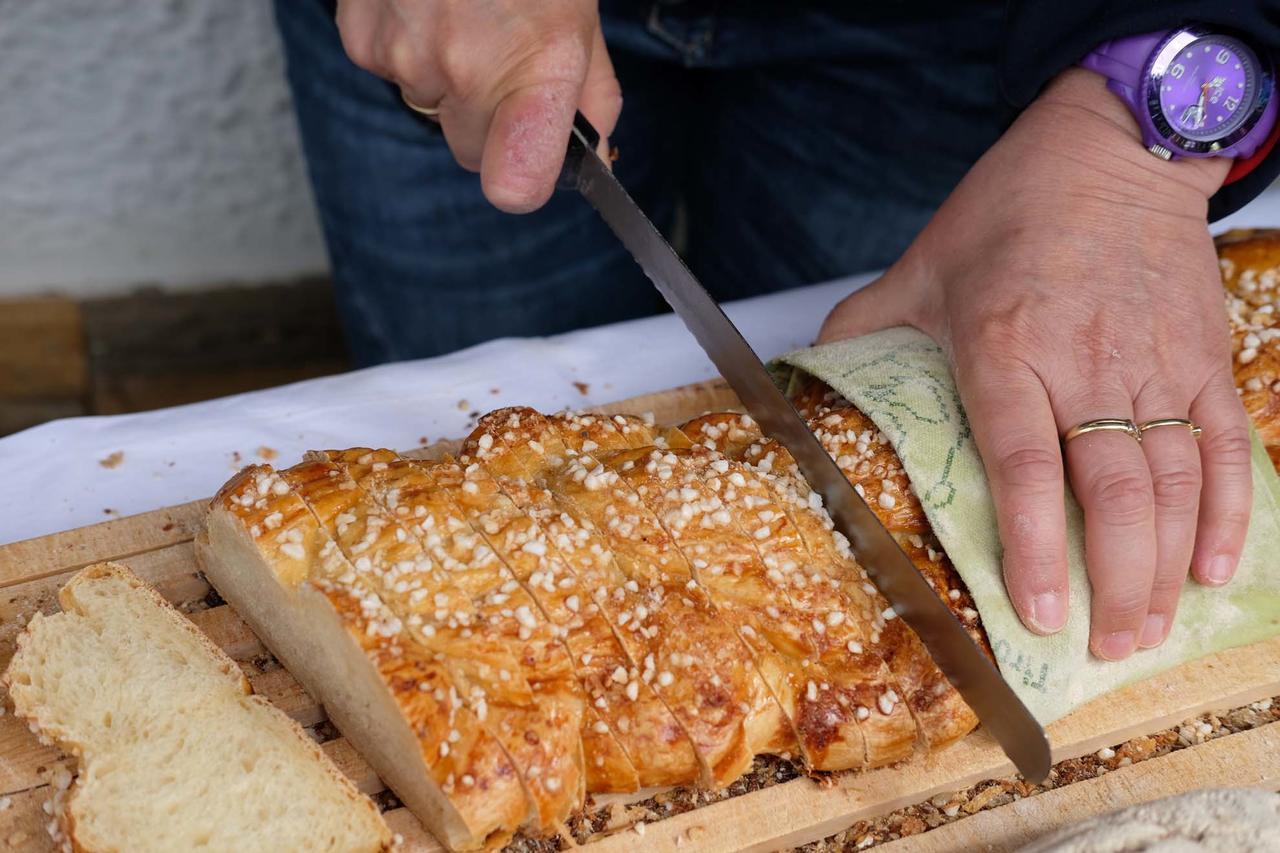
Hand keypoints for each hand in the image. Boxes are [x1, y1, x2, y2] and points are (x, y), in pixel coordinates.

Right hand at [335, 0, 619, 211]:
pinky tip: (426, 4)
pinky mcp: (364, 41)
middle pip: (472, 154)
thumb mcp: (578, 19)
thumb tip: (592, 158)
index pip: (516, 184)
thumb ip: (588, 96)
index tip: (531, 170)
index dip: (524, 183)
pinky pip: (391, 74)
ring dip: (447, 80)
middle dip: (489, 123)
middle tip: (501, 58)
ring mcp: (408, 57)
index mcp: (537, 66)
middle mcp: (468, 70)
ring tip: (463, 14)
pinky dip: (407, 49)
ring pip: (431, 111)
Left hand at [819, 68, 1251, 660]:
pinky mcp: (1201, 357)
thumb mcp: (922, 265)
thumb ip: (866, 328)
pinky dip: (1230, 511)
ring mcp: (1152, 364)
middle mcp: (1085, 365)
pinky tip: (1217, 567)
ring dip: (1166, 566)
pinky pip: (1225, 445)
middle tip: (1106, 647)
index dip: (1035, 547)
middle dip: (1114, 582)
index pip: (1024, 466)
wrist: (1111, 147)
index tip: (1039, 613)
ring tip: (1149, 629)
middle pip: (1111, 493)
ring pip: (1173, 484)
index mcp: (1006, 348)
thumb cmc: (1013, 206)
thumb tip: (813, 371)